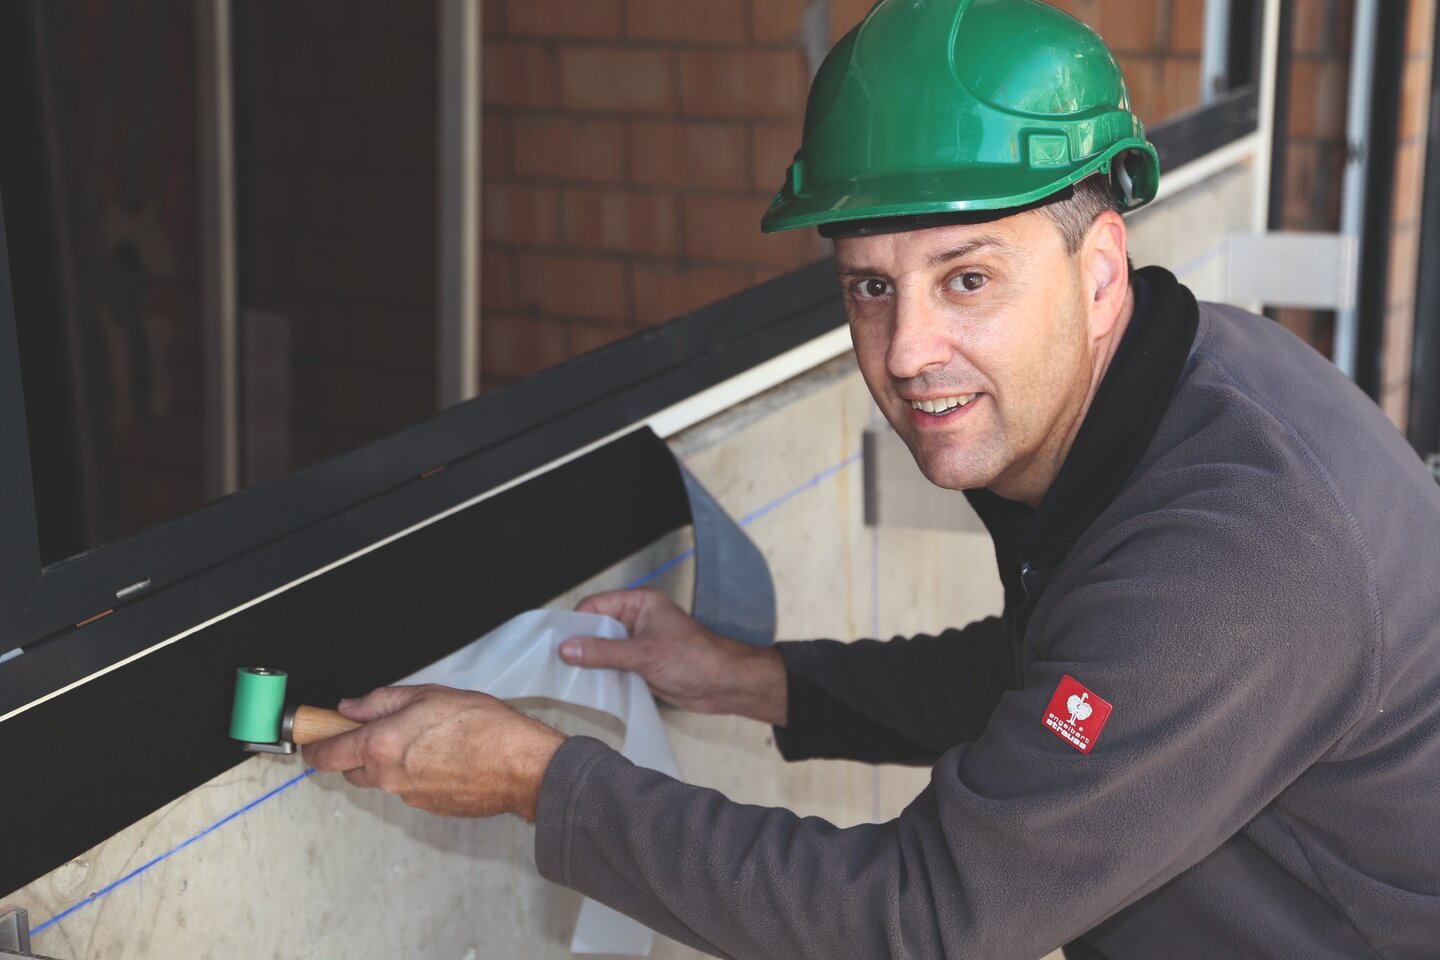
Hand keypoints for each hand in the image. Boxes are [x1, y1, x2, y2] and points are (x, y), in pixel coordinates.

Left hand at [301, 685, 564, 820]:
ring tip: (425, 739)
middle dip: (358, 750)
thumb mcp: (429, 695)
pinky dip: (416, 774)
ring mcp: (408, 796)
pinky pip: (408, 788)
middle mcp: (388, 776)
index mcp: (381, 745)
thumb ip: (382, 701)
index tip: (314, 735)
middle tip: (384, 727)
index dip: (315, 744)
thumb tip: (352, 707)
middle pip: (352, 769)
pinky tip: (443, 757)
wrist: (521, 766)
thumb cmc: (484, 727)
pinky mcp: (428, 808)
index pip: (327, 754)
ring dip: (390, 761)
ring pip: (382, 779)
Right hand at [565, 588, 787, 726]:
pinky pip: (614, 666)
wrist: (725, 685)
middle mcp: (637, 619)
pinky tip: (591, 687)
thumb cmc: (697, 659)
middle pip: (596, 627)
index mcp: (639, 603)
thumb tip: (568, 649)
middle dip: (580, 644)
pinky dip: (603, 675)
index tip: (556, 643)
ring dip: (591, 662)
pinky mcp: (642, 663)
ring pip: (603, 649)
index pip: (595, 606)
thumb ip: (603, 652)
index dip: (575, 624)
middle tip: (559, 663)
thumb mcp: (644, 655)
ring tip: (571, 677)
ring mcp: (639, 642)